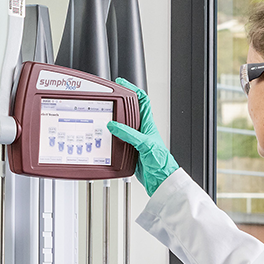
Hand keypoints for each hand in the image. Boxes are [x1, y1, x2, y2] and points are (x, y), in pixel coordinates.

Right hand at [107, 76, 178, 194]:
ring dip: (112, 123)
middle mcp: (141, 130)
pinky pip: (117, 142)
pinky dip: (110, 139)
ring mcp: (134, 141)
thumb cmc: (161, 162)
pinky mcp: (129, 152)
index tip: (121, 83)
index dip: (132, 89)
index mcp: (147, 124)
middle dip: (118, 104)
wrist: (160, 180)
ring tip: (103, 117)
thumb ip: (129, 133)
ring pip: (120, 127)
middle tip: (108, 99)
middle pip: (128, 111)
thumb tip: (114, 125)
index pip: (141, 100)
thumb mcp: (144, 143)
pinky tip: (104, 139)